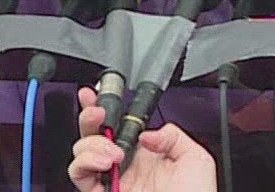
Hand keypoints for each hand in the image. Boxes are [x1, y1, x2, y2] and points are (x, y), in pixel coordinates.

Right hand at [68, 86, 216, 191]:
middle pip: (94, 133)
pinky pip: (79, 176)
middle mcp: (126, 164)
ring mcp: (112, 180)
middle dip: (89, 116)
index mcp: (146, 152)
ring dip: (92, 143)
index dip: (105, 107)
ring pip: (81, 151)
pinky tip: (104, 162)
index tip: (95, 93)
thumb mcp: (196, 158)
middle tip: (97, 112)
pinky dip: (84, 163)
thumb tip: (147, 134)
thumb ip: (173, 135)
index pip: (119, 125)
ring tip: (113, 152)